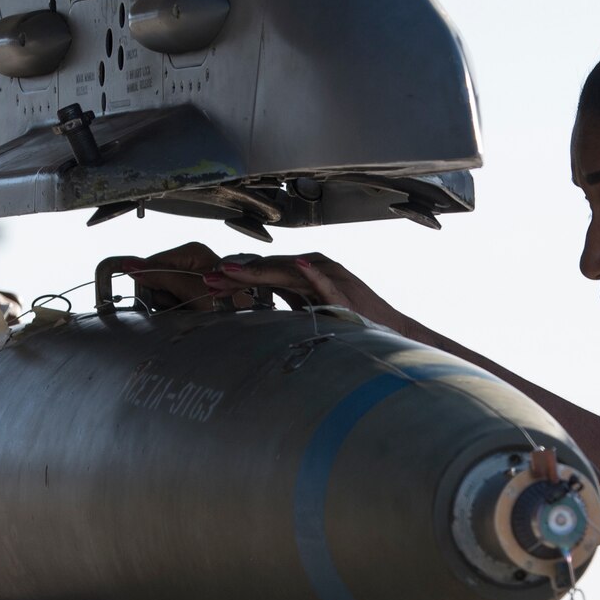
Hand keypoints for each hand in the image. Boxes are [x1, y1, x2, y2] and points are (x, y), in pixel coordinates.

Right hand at [104, 243, 230, 312]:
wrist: (245, 318)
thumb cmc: (225, 301)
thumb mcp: (188, 288)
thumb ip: (159, 276)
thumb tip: (129, 265)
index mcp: (191, 252)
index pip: (152, 263)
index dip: (148, 281)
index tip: (151, 296)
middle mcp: (191, 262)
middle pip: (158, 278)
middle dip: (163, 296)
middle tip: (179, 305)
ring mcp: (193, 278)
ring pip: (165, 293)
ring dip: (171, 305)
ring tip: (188, 310)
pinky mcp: (195, 293)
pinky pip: (175, 301)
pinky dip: (179, 310)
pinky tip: (190, 313)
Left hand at [205, 251, 405, 328]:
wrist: (390, 331)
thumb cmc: (352, 323)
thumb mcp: (313, 311)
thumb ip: (290, 304)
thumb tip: (259, 309)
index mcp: (305, 275)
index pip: (265, 271)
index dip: (238, 276)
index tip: (211, 282)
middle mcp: (316, 270)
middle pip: (270, 268)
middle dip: (239, 273)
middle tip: (209, 278)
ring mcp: (332, 279)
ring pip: (290, 272)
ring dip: (262, 270)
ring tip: (234, 272)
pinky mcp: (347, 293)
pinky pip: (329, 283)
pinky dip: (315, 275)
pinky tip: (301, 267)